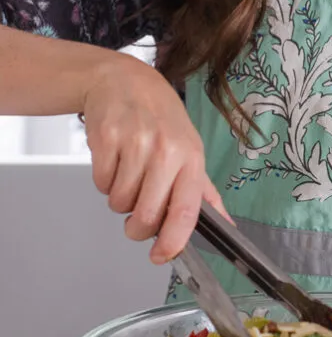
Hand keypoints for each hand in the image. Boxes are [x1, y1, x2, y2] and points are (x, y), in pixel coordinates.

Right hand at [82, 55, 230, 263]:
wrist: (126, 81)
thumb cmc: (161, 119)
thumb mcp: (190, 149)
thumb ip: (204, 192)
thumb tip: (226, 225)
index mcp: (190, 157)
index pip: (185, 210)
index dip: (172, 241)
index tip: (161, 255)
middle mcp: (165, 150)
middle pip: (145, 215)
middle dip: (137, 227)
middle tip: (136, 216)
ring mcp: (134, 143)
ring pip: (119, 202)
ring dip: (120, 198)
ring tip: (128, 172)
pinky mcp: (106, 138)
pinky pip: (100, 183)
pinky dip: (104, 180)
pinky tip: (115, 159)